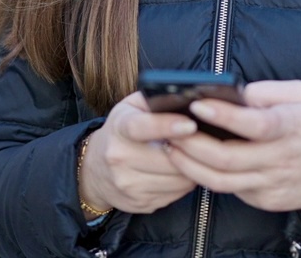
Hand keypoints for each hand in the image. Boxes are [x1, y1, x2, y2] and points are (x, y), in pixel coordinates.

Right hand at [79, 92, 198, 214]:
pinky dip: (185, 182)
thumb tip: (187, 96)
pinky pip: (176, 194)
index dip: (166, 126)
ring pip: (176, 179)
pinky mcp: (139, 203)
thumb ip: (154, 100)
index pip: (141, 127)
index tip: (190, 124)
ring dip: (192, 167)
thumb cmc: (122, 132)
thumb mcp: (130, 108)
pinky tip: (183, 170)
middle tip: (205, 141)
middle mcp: (119, 158)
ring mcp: (128, 184)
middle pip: (166, 159)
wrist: (95, 170)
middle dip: (191, 151)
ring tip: (195, 155)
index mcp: (119, 128)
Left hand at [164, 80, 300, 215]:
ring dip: (190, 165)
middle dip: (192, 144)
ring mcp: (272, 184)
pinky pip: (230, 189)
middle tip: (169, 129)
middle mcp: (281, 159)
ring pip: (221, 181)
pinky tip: (191, 161)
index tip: (197, 105)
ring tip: (170, 146)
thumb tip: (231, 92)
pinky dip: (206, 176)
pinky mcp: (266, 200)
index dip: (224, 116)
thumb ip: (267, 90)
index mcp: (291, 127)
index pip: (254, 125)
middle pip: (228, 158)